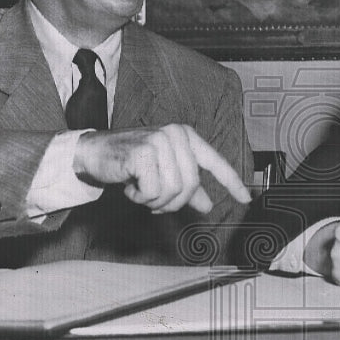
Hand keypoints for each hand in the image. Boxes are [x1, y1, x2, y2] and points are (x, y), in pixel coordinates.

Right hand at [73, 124, 250, 212]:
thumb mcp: (162, 172)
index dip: (232, 182)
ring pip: (173, 191)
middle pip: (191, 185)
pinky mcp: (143, 153)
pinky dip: (141, 198)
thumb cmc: (130, 162)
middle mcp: (176, 134)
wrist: (93, 153)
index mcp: (186, 136)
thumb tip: (207, 205)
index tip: (246, 200)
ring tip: (140, 190)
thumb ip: (186, 187)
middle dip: (173, 202)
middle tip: (154, 202)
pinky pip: (153, 192)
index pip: (215, 162)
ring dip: (155, 201)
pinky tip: (131, 187)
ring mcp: (160, 141)